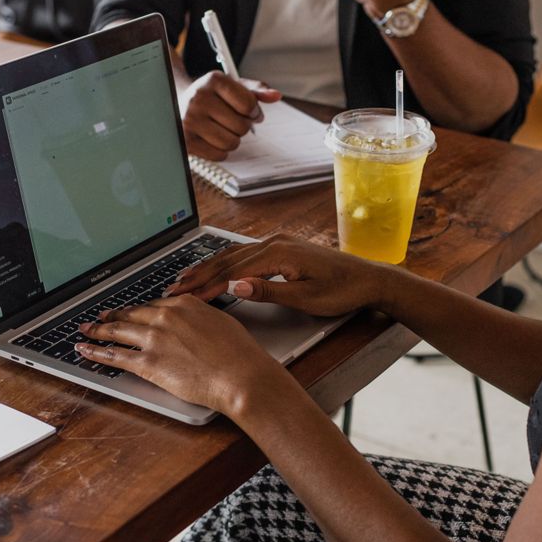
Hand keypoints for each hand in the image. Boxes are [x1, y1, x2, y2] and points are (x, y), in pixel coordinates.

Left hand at [74, 295, 276, 416]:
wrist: (241, 376)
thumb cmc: (240, 355)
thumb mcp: (222, 322)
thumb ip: (201, 319)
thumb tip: (194, 323)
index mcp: (184, 305)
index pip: (153, 305)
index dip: (138, 310)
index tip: (131, 312)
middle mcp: (165, 317)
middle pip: (131, 315)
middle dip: (112, 316)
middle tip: (100, 317)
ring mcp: (154, 339)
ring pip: (116, 331)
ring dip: (97, 331)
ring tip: (86, 331)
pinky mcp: (148, 364)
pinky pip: (114, 356)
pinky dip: (96, 352)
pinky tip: (85, 350)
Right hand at [164, 234, 391, 316]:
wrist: (369, 278)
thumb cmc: (342, 291)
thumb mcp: (305, 298)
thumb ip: (268, 292)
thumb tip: (235, 286)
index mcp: (278, 253)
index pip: (232, 271)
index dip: (206, 286)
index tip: (186, 299)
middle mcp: (275, 242)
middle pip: (227, 260)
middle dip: (198, 275)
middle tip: (173, 289)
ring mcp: (278, 242)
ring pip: (234, 255)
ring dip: (208, 267)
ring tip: (185, 279)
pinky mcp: (283, 247)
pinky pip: (245, 253)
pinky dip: (225, 263)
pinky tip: (214, 268)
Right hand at [180, 72, 280, 160]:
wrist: (177, 104)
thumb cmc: (211, 96)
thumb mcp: (232, 87)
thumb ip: (256, 91)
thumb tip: (276, 96)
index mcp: (214, 80)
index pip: (248, 104)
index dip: (254, 112)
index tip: (249, 112)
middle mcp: (199, 98)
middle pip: (242, 126)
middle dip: (242, 126)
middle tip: (230, 120)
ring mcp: (190, 120)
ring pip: (232, 143)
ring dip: (232, 139)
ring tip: (220, 129)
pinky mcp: (186, 140)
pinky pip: (219, 156)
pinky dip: (220, 151)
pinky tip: (211, 139)